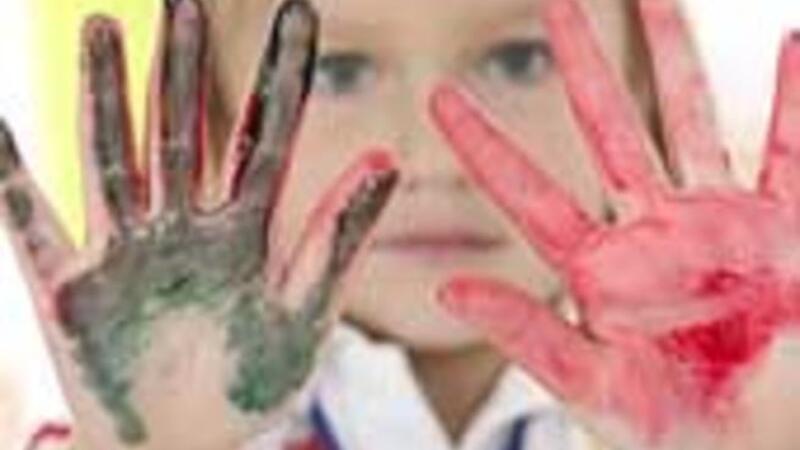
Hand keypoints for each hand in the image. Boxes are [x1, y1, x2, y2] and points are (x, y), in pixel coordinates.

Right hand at [0, 0, 396, 447]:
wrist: (190, 447)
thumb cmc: (253, 384)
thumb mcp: (306, 309)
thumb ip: (337, 236)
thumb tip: (386, 157)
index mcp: (247, 228)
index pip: (267, 133)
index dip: (283, 73)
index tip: (302, 11)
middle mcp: (186, 224)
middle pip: (185, 128)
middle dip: (184, 65)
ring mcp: (127, 248)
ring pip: (115, 155)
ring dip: (106, 94)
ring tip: (103, 25)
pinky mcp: (71, 287)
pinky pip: (31, 222)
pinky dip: (8, 174)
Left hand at [431, 0, 799, 447]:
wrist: (761, 449)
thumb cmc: (673, 437)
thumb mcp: (592, 390)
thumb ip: (526, 337)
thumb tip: (448, 290)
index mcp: (598, 269)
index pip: (524, 191)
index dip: (483, 143)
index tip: (440, 96)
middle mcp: (651, 231)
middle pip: (606, 125)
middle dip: (582, 61)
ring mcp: (717, 223)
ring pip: (689, 117)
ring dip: (674, 53)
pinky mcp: (784, 232)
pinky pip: (793, 153)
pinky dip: (798, 100)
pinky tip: (793, 43)